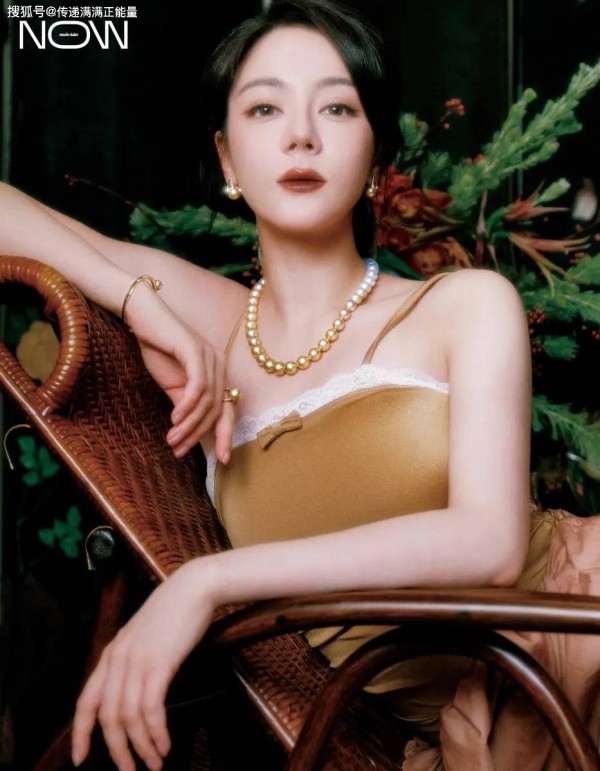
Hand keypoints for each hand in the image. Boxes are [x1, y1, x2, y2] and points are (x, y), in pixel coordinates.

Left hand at [71, 559, 215, 769]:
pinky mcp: (159, 663)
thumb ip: (132, 661)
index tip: (81, 759)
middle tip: (131, 770)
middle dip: (118, 751)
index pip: (86, 702)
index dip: (80, 734)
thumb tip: (131, 693)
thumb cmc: (173, 612)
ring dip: (141, 746)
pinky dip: (156, 732)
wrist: (194, 588)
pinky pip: (151, 709)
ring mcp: (137, 661)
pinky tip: (165, 742)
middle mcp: (118, 660)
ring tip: (155, 761)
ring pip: (129, 718)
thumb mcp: (143, 637)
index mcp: (111, 654)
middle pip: (108, 717)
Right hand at [124, 286, 234, 461]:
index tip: (221, 461)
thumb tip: (190, 432)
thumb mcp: (173, 383)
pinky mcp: (196, 351)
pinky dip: (188, 406)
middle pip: (218, 410)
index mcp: (218, 374)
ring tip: (172, 440)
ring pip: (207, 402)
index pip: (228, 411)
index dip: (226, 436)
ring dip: (189, 425)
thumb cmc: (158, 348)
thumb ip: (185, 404)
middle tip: (179, 452)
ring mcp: (210, 357)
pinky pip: (198, 386)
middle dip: (200, 435)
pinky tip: (175, 420)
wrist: (143, 317)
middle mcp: (220, 365)